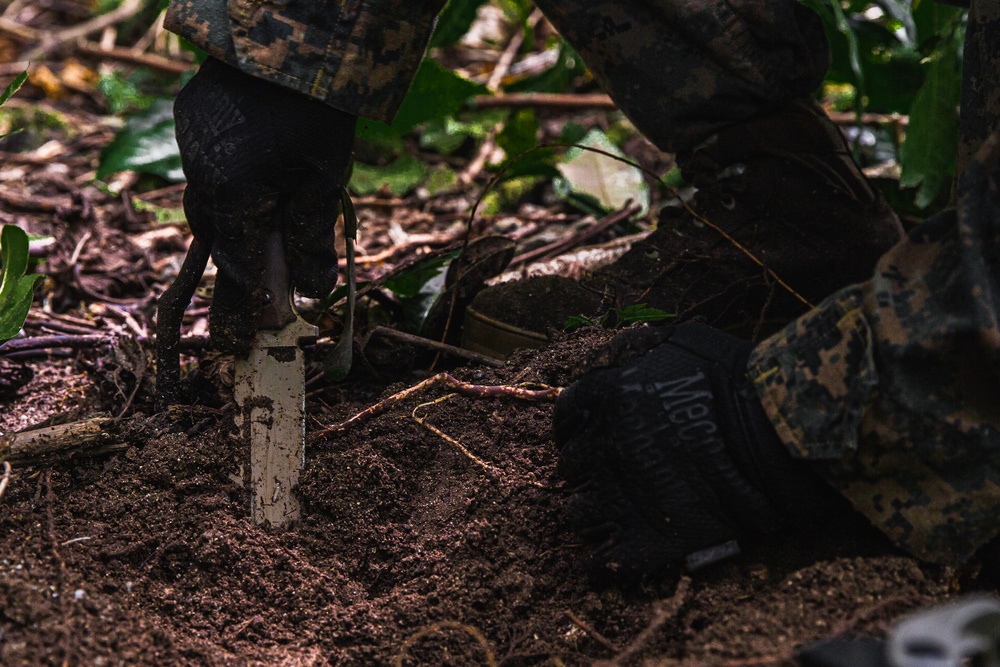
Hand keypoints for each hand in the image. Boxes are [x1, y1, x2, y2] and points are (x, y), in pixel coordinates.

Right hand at [173, 57, 355, 353]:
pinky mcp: (191, 124)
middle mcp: (201, 177)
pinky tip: (248, 197)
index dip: (245, 308)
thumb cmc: (314, 114)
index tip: (243, 343)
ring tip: (253, 259)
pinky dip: (227, 195)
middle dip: (234, 279)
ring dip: (231, 235)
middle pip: (219, 243)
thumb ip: (310, 239)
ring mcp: (191, 148)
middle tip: (241, 321)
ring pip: (208, 209)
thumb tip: (310, 292)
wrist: (288, 38)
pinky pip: (205, 176)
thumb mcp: (322, 182)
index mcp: (233, 196)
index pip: (238, 269)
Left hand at [554, 323, 836, 580]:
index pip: (567, 417)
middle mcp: (603, 447)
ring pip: (578, 514)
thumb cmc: (736, 380)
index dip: (577, 429)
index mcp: (607, 398)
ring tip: (616, 515)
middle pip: (570, 468)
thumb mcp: (682, 341)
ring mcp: (622, 496)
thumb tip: (623, 355)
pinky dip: (601, 566)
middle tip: (612, 475)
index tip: (589, 436)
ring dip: (592, 515)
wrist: (776, 435)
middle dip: (587, 472)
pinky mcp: (646, 541)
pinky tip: (609, 562)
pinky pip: (600, 564)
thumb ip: (641, 348)